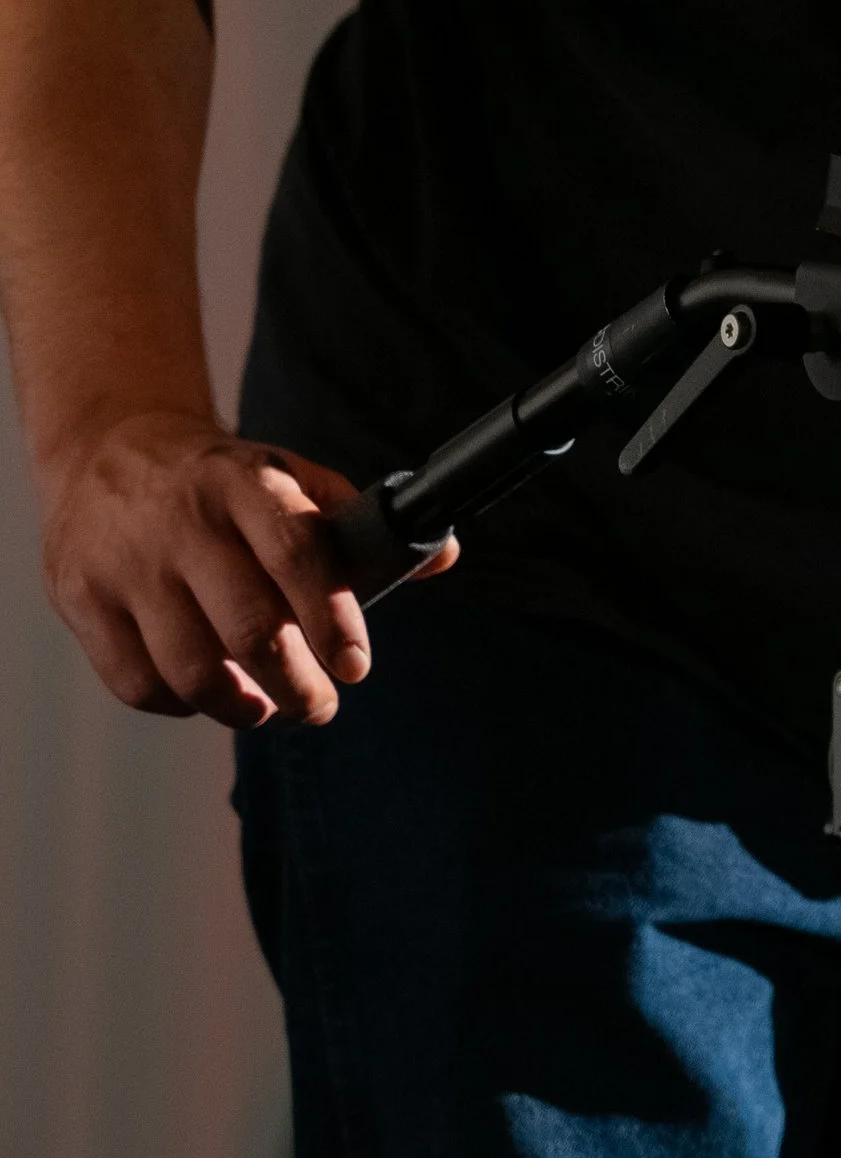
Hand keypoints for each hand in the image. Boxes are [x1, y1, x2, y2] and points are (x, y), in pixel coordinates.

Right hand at [39, 410, 452, 729]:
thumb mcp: (290, 478)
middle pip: (249, 629)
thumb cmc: (220, 483)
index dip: (332, 619)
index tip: (355, 667)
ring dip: (242, 706)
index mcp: (244, 482)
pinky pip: (138, 683)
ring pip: (191, 670)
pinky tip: (208, 691)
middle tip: (319, 704)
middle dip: (298, 685)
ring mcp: (124, 563)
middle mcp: (180, 520)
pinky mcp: (80, 599)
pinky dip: (181, 706)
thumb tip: (442, 559)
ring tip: (266, 705)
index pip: (297, 555)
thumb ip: (359, 525)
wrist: (109, 450)